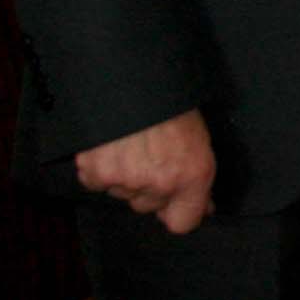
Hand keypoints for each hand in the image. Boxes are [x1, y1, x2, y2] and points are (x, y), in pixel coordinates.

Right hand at [75, 110, 214, 233]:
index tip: (176, 202)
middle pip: (147, 206)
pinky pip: (96, 182)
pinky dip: (99, 168)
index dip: (178, 212)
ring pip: (122, 194)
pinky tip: (110, 145)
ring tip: (130, 143)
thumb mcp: (198, 140)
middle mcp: (160, 182)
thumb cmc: (171, 102)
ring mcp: (125, 179)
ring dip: (124, 175)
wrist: (134, 76)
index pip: (183, 223)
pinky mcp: (95, 171)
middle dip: (149, 187)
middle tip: (150, 155)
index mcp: (192, 175)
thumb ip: (198, 179)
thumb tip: (204, 206)